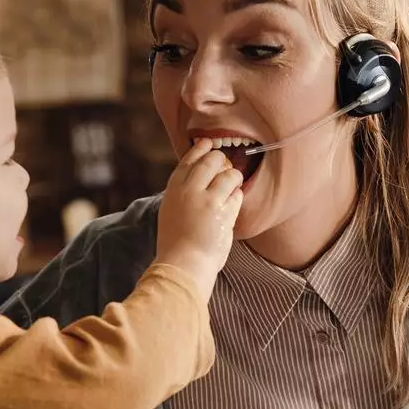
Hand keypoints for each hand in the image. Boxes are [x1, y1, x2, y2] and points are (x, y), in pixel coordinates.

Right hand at [154, 140, 242, 287]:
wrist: (183, 264)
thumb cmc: (177, 242)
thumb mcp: (171, 210)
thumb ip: (184, 192)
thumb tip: (202, 175)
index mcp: (174, 188)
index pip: (190, 159)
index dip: (201, 148)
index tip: (208, 143)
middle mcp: (190, 190)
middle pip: (212, 160)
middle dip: (222, 160)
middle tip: (226, 166)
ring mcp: (208, 200)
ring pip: (229, 175)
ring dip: (234, 177)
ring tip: (232, 186)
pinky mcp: (224, 213)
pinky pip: (237, 196)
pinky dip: (236, 198)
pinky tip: (231, 206)